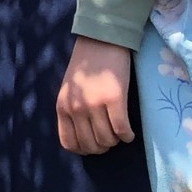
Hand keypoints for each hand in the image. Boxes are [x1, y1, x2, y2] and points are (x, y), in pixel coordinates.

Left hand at [56, 37, 135, 154]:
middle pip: (91, 145)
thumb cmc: (86, 66)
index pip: (69, 143)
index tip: (94, 146)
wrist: (101, 41)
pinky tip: (129, 133)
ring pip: (107, 140)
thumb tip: (83, 135)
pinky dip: (128, 136)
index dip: (84, 150)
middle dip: (102, 147)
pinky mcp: (115, 100)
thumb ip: (72, 110)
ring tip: (119, 133)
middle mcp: (77, 109)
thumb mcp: (69, 90)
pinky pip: (122, 129)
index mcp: (62, 107)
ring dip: (116, 141)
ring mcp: (95, 105)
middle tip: (110, 140)